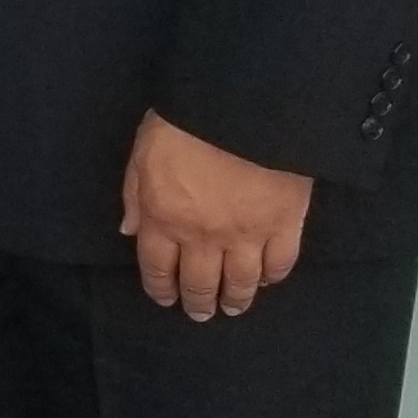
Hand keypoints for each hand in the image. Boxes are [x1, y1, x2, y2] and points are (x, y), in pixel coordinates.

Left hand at [119, 110, 312, 319]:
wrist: (242, 105)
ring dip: (234, 300)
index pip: (157, 268)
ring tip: (233, 307)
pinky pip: (280, 263)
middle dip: (197, 303)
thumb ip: (135, 195)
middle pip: (198, 283)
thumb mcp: (143, 152)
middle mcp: (202, 236)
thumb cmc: (185, 120)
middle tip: (201, 313)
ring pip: (239, 282)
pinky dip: (272, 277)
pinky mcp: (285, 224)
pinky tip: (266, 280)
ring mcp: (246, 234)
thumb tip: (131, 232)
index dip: (161, 289)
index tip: (166, 299)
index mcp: (163, 217)